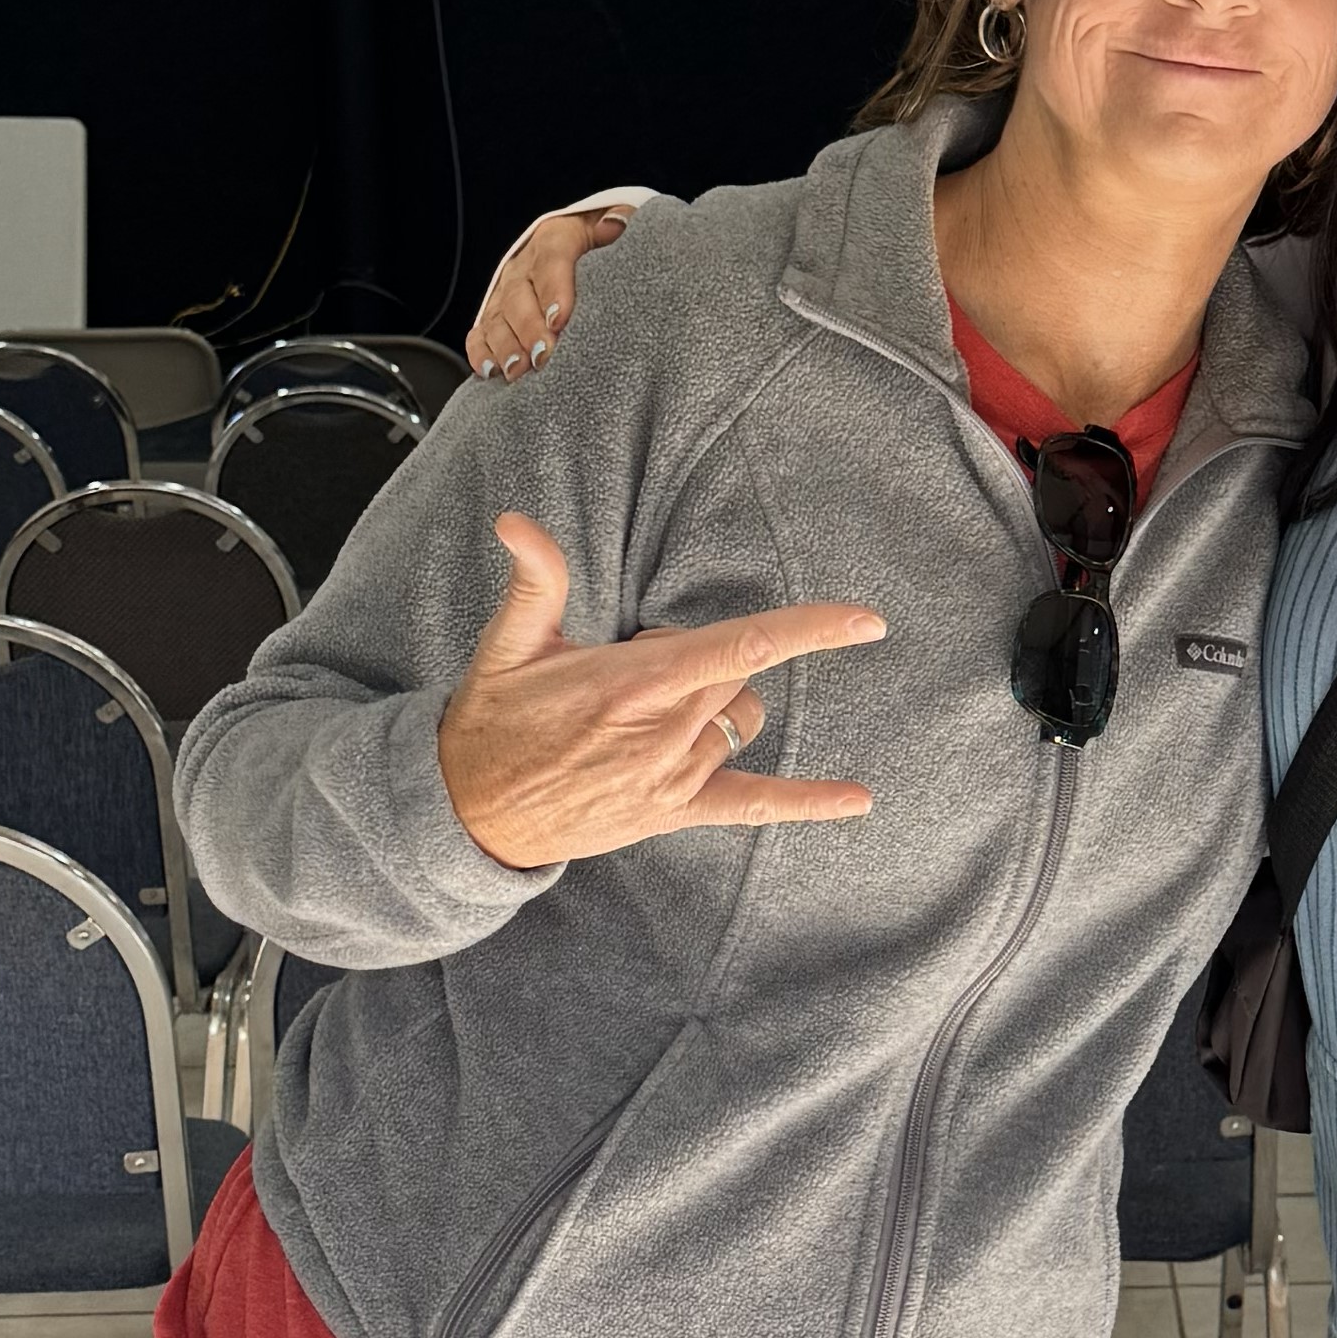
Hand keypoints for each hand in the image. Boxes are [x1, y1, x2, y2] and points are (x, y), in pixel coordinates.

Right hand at [439, 515, 883, 867]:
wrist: (470, 815)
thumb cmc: (492, 723)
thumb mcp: (506, 645)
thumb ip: (534, 581)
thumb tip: (517, 522)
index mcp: (632, 683)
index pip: (742, 645)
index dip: (810, 630)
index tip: (866, 621)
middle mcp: (664, 732)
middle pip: (738, 675)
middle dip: (700, 657)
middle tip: (633, 668)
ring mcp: (673, 777)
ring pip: (741, 722)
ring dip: (713, 705)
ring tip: (640, 714)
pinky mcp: (675, 813)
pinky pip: (755, 805)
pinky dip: (808, 803)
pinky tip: (858, 799)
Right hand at [470, 205, 635, 381]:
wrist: (582, 253)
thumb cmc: (604, 246)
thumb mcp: (615, 229)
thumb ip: (620, 222)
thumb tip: (616, 223)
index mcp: (554, 238)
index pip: (551, 259)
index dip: (553, 289)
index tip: (560, 320)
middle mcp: (523, 264)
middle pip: (519, 294)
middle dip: (529, 328)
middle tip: (543, 357)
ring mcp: (505, 291)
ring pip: (497, 317)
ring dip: (505, 346)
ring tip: (518, 371)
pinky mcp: (494, 315)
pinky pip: (479, 333)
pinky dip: (481, 353)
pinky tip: (491, 372)